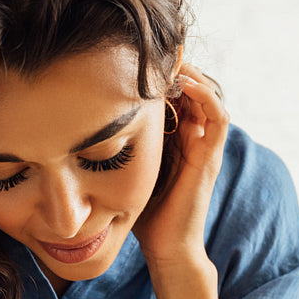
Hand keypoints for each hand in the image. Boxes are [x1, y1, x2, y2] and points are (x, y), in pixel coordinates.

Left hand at [132, 63, 230, 276]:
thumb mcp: (124, 169)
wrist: (164, 248)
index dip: (163, 72)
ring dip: (193, 73)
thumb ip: (116, 147)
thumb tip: (80, 124)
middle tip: (155, 50)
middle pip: (195, 85)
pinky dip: (205, 95)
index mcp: (176, 138)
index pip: (176, 91)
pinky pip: (219, 117)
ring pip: (210, 94)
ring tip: (170, 59)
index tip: (138, 56)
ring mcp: (205, 146)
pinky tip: (183, 83)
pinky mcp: (211, 157)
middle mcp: (194, 137)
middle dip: (178, 65)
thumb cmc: (142, 215)